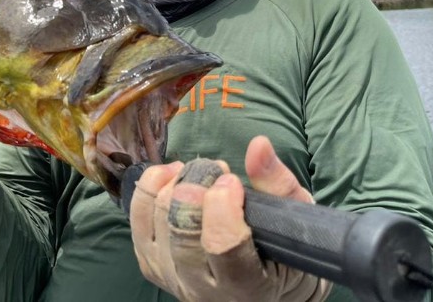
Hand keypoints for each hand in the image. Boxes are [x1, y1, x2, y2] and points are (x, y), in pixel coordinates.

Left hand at [129, 136, 331, 300]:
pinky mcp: (151, 264)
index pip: (222, 247)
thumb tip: (258, 145)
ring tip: (199, 171)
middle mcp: (203, 290)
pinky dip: (150, 188)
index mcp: (248, 287)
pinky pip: (137, 219)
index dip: (222, 207)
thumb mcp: (295, 219)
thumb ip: (277, 183)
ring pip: (156, 222)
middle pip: (182, 233)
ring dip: (174, 184)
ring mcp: (172, 278)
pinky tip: (171, 175)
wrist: (261, 287)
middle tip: (215, 170)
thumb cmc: (283, 250)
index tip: (231, 180)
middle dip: (194, 188)